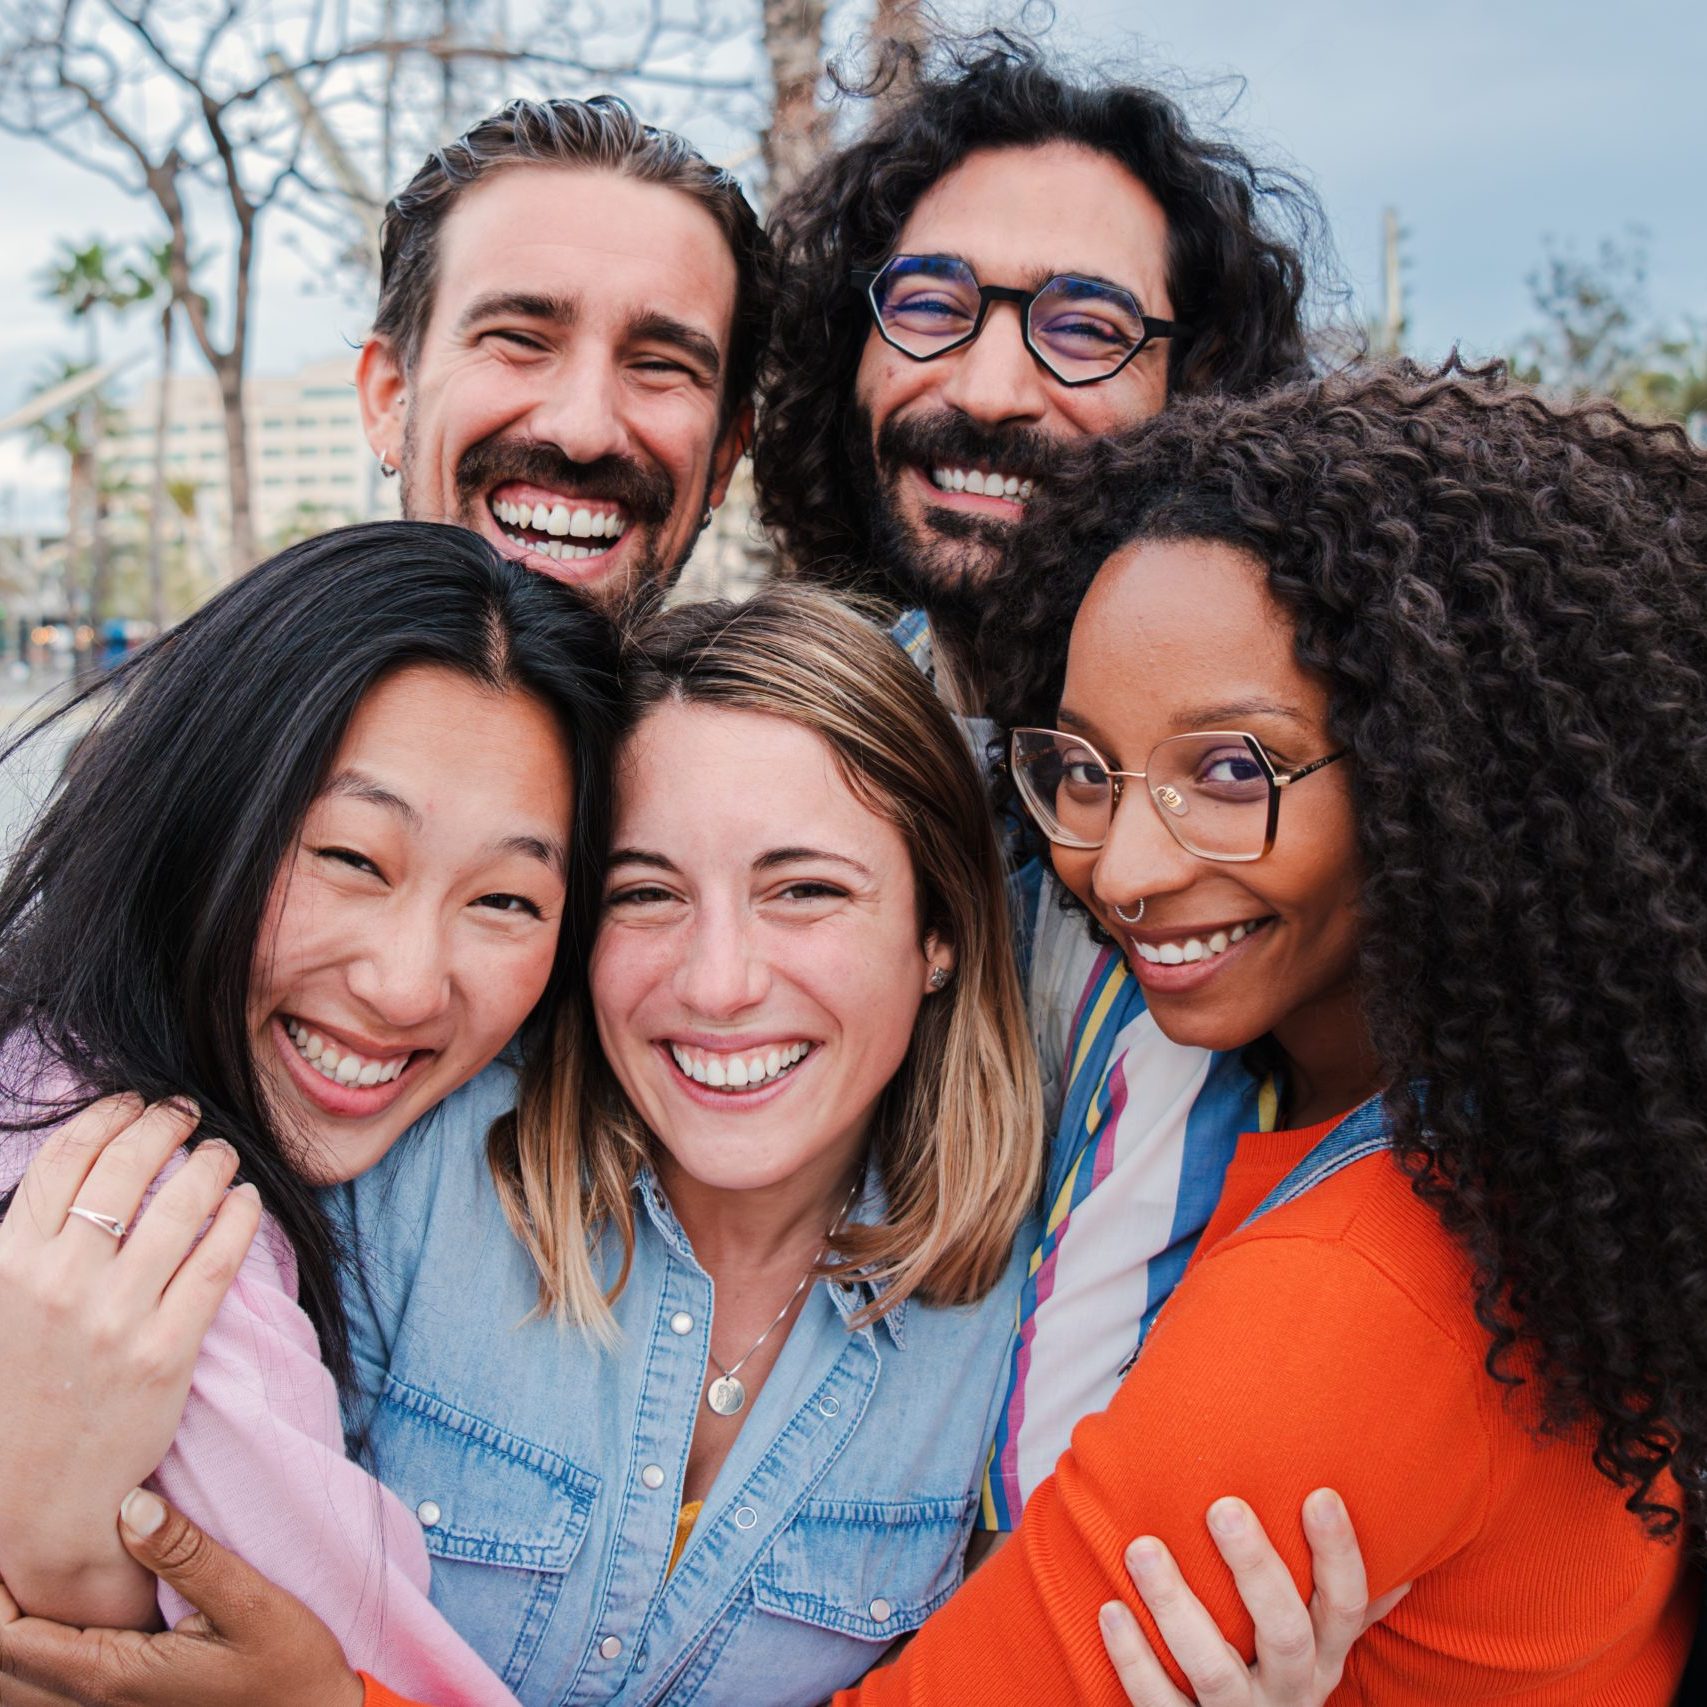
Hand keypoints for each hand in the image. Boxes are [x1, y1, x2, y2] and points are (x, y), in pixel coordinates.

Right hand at [0, 1095, 259, 1623]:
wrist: (37, 1496)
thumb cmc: (20, 1388)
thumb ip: (32, 1240)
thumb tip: (83, 1165)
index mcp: (9, 1264)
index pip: (65, 1159)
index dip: (107, 1115)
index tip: (133, 1102)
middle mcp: (60, 1283)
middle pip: (126, 1167)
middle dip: (164, 1123)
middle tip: (187, 1113)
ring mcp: (117, 1317)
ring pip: (180, 1204)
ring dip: (210, 1163)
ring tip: (222, 1153)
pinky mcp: (167, 1351)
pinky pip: (218, 1260)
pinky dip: (237, 1217)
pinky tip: (245, 1200)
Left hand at [0, 1489, 364, 1706]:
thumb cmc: (289, 1668)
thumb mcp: (248, 1602)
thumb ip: (186, 1555)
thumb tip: (130, 1504)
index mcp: (114, 1675)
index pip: (10, 1641)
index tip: (9, 1536)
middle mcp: (98, 1701)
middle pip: (5, 1663)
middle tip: (16, 1549)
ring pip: (22, 1682)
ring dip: (16, 1631)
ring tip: (33, 1574)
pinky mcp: (129, 1704)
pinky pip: (54, 1685)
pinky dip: (40, 1649)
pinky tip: (69, 1608)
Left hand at [1099, 1489, 1410, 1706]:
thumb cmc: (1282, 1679)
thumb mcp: (1323, 1649)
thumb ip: (1349, 1602)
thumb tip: (1402, 1542)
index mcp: (1324, 1656)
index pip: (1346, 1605)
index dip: (1339, 1554)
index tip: (1320, 1494)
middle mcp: (1291, 1690)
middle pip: (1284, 1632)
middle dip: (1255, 1570)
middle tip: (1223, 1507)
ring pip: (1213, 1668)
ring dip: (1175, 1606)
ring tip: (1141, 1548)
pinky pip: (1159, 1704)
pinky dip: (1133, 1660)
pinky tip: (1110, 1611)